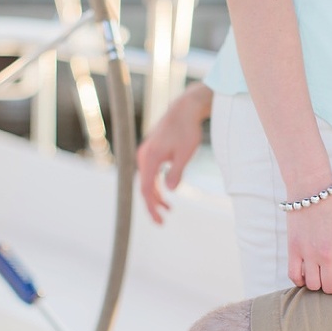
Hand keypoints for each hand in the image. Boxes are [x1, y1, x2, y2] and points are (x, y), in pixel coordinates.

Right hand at [137, 82, 211, 222]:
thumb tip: (170, 191)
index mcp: (150, 158)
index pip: (147, 190)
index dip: (152, 207)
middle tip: (162, 221)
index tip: (160, 221)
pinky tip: (166, 191)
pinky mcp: (152, 151)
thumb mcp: (186, 153)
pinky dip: (157, 184)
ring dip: (156, 195)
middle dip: (153, 205)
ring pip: (148, 180)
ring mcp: (146, 153)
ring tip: (168, 208)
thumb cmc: (187, 130)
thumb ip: (177, 172)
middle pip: (145, 187)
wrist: (185, 109)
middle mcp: (144, 156)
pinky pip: (151, 173)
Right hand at [287, 189, 331, 293]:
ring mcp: (308, 252)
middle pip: (330, 288)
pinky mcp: (293, 248)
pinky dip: (300, 280)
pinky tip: (306, 273)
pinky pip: (293, 275)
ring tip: (321, 273)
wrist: (312, 186)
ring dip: (318, 283)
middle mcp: (327, 254)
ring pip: (313, 285)